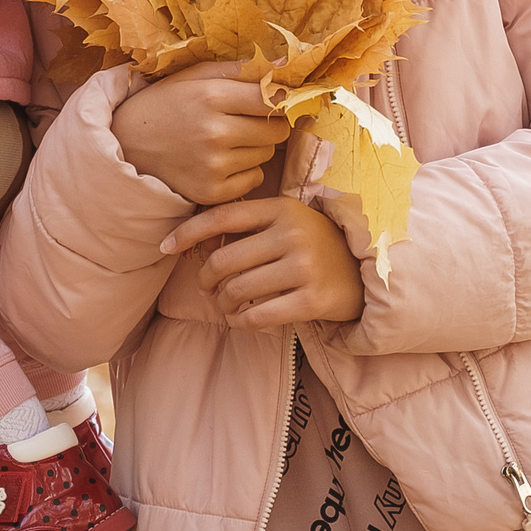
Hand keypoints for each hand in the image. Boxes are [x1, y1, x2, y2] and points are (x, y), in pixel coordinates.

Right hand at [110, 61, 289, 204]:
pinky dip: (244, 171)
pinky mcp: (211, 192)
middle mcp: (214, 133)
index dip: (280, 100)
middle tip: (247, 121)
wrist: (126, 145)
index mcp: (211, 97)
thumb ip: (239, 69)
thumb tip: (285, 63)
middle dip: (269, 124)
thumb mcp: (194, 77)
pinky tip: (221, 162)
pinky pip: (254, 179)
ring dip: (255, 147)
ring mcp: (213, 166)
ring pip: (267, 155)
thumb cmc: (164, 104)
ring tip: (226, 140)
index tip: (274, 100)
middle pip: (276, 130)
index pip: (273, 99)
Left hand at [161, 198, 363, 328]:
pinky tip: (241, 319)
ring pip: (237, 290)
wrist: (366, 272)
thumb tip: (190, 239)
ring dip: (222, 304)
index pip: (221, 217)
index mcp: (281, 209)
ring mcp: (304, 267)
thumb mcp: (287, 221)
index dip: (187, 232)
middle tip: (206, 288)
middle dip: (204, 279)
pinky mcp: (312, 300)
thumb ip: (248, 226)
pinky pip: (259, 316)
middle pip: (223, 260)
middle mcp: (292, 234)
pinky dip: (241, 321)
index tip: (164, 247)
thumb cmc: (314, 244)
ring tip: (225, 305)